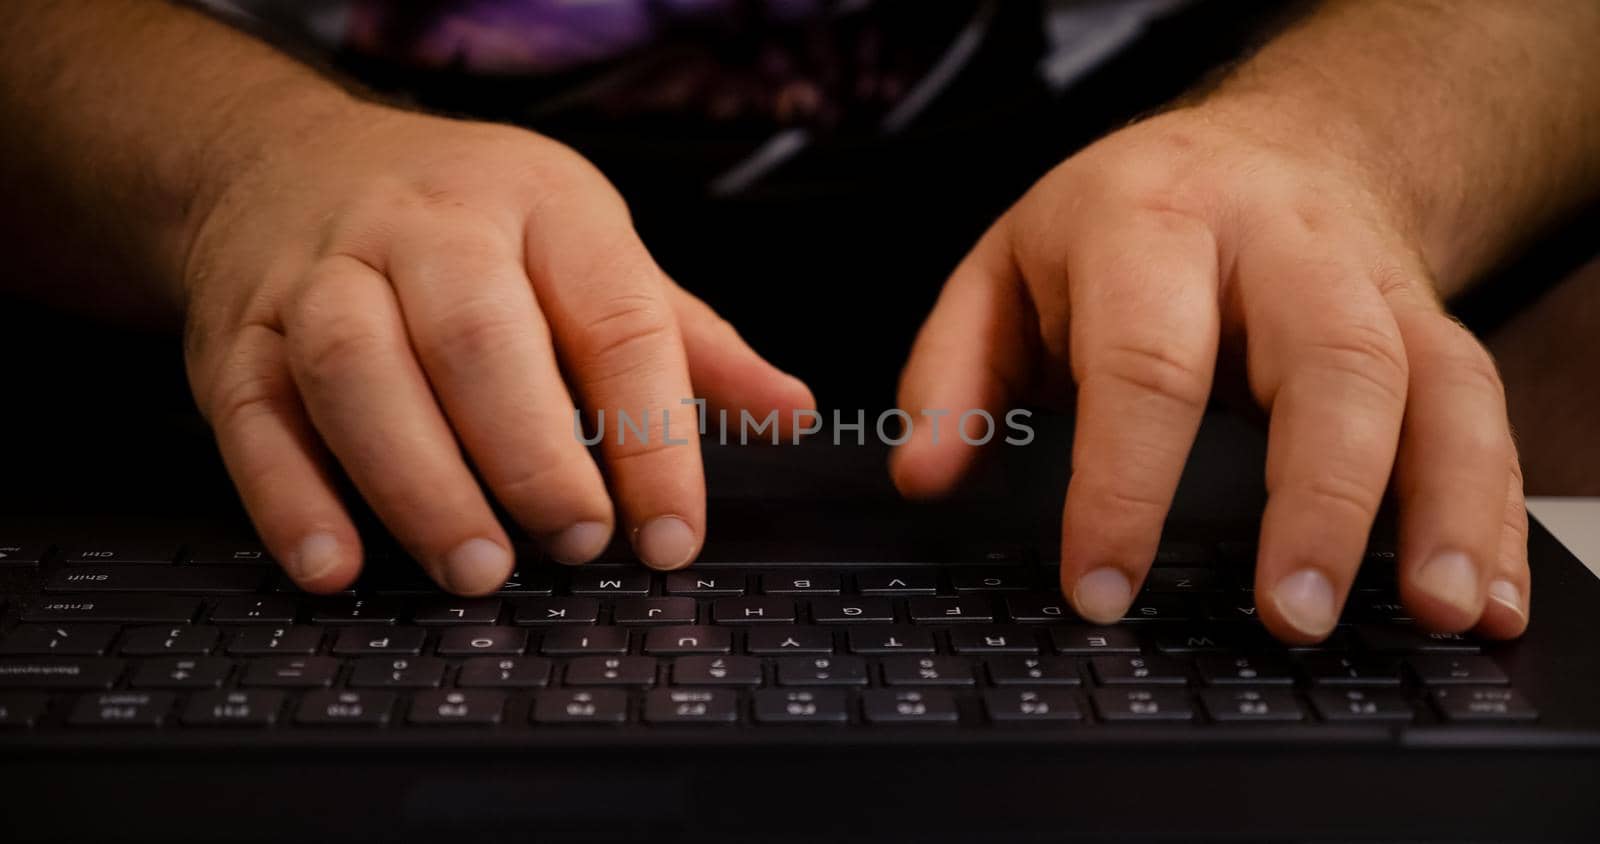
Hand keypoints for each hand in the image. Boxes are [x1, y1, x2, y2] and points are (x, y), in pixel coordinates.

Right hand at [182, 102, 811, 593]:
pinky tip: (335, 565)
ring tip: (476, 567)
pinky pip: (257, 413)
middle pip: (478, 337)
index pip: (617, 317)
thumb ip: (689, 343)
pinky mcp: (237, 332)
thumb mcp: (593, 254)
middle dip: (532, 455)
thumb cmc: (472, 226)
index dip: (653, 435)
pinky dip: (291, 498)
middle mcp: (428, 227)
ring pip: (359, 370)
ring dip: (420, 482)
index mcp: (544, 205)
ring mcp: (321, 274)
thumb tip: (792, 412)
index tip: (672, 533)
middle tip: (572, 545)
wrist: (289, 164)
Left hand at [892, 104, 1528, 642]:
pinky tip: (1483, 596)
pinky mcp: (1433, 327)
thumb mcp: (1008, 264)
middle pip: (1327, 362)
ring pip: (1434, 385)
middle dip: (1319, 497)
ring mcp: (1371, 285)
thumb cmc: (1127, 216)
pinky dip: (1492, 512)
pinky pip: (1483, 414)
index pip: (1145, 362)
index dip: (1123, 484)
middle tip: (1291, 614)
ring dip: (1443, 507)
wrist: (1270, 145)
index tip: (1100, 586)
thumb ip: (955, 369)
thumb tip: (923, 473)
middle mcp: (1280, 247)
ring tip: (1432, 611)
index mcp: (1154, 223)